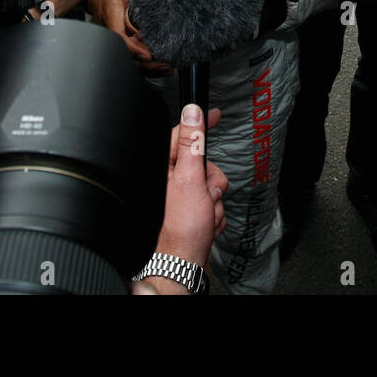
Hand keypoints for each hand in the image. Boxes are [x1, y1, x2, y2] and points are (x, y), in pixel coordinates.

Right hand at [87, 0, 172, 74]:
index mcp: (111, 17)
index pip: (119, 36)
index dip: (132, 48)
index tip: (147, 53)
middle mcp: (113, 32)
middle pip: (126, 55)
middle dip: (146, 64)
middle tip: (165, 64)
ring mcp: (117, 41)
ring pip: (130, 60)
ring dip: (149, 68)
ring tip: (167, 68)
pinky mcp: (123, 44)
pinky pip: (133, 58)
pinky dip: (146, 65)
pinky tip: (160, 66)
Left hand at [134, 103, 226, 293]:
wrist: (183, 264)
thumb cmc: (181, 228)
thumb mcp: (189, 179)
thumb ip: (192, 144)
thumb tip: (192, 112)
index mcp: (162, 168)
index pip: (182, 135)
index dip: (200, 124)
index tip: (214, 115)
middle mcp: (167, 180)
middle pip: (202, 162)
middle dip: (211, 182)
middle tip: (205, 196)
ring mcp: (178, 197)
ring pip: (209, 185)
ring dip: (213, 202)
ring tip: (203, 216)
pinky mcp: (188, 211)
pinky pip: (211, 203)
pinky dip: (212, 214)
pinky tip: (204, 225)